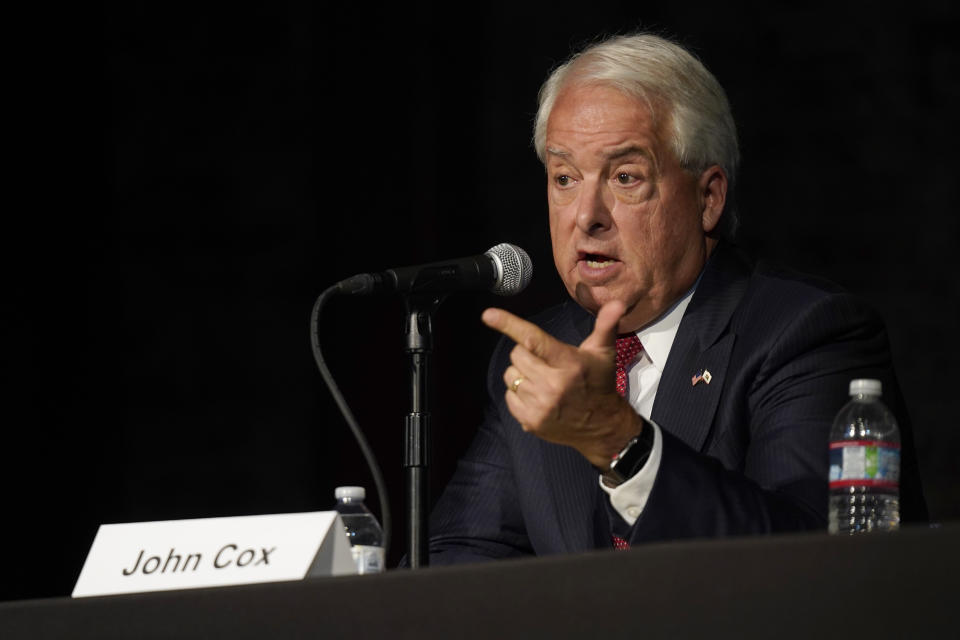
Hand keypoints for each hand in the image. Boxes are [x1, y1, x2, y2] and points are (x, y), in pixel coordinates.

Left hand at [481, 301, 643, 467]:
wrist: (602, 426)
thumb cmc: (599, 383)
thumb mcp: (604, 353)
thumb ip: (606, 325)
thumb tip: (617, 303)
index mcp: (569, 363)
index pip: (534, 340)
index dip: (509, 325)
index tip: (488, 315)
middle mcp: (553, 385)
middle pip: (517, 355)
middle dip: (527, 354)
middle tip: (546, 362)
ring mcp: (540, 405)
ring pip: (511, 375)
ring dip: (522, 374)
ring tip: (542, 380)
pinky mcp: (531, 421)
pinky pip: (509, 396)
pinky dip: (519, 394)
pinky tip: (538, 396)